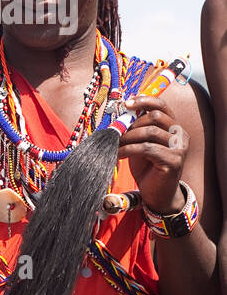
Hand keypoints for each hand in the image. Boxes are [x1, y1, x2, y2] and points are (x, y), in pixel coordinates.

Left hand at [118, 93, 186, 214]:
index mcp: (173, 127)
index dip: (144, 101)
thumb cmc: (147, 167)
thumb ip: (136, 129)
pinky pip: (146, 148)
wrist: (157, 193)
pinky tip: (117, 155)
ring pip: (150, 132)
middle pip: (154, 117)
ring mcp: (180, 148)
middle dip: (131, 124)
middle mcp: (180, 134)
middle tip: (114, 133)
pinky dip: (128, 150)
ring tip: (114, 145)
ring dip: (127, 137)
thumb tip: (120, 114)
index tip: (126, 103)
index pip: (161, 105)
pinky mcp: (174, 160)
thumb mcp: (140, 144)